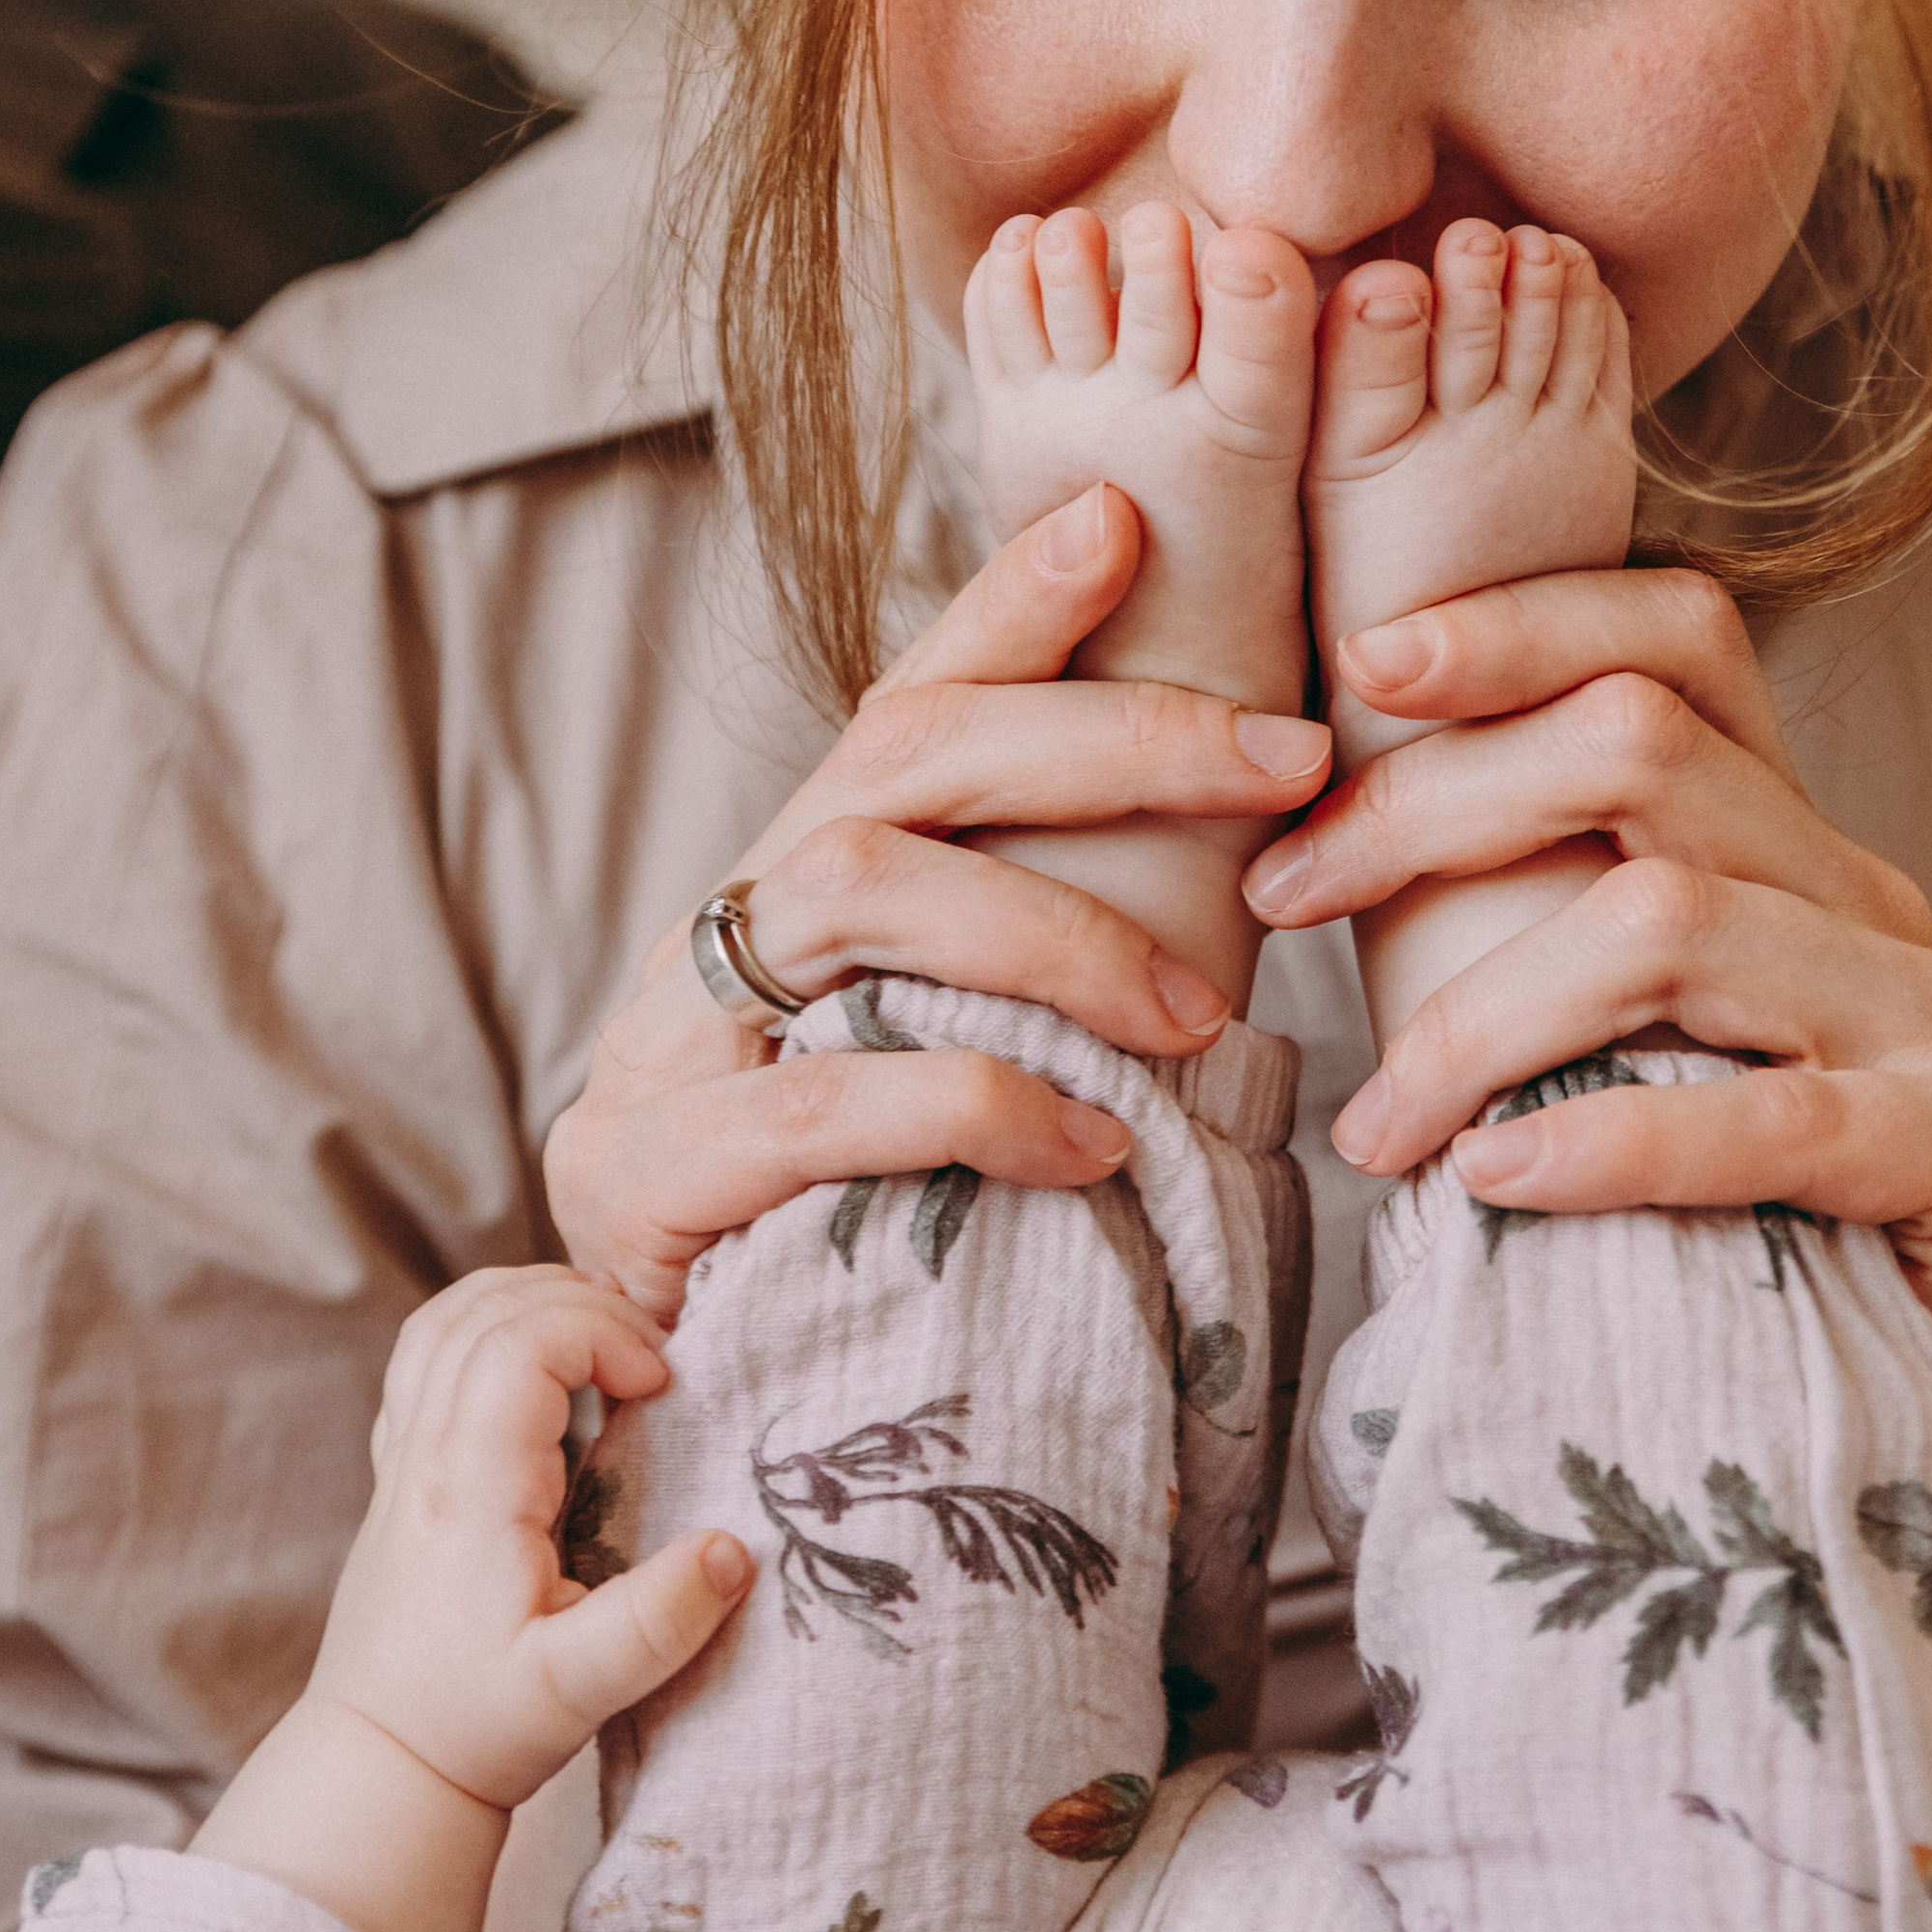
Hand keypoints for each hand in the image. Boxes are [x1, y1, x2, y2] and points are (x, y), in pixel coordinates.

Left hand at [191, 1267, 750, 1931]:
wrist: (378, 1770)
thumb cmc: (474, 1731)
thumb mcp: (578, 1693)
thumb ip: (658, 1622)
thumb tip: (735, 1547)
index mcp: (468, 1489)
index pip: (523, 1342)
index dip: (603, 1333)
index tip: (661, 1386)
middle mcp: (424, 1455)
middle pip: (487, 1307)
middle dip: (583, 1303)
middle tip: (650, 1357)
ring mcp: (402, 1457)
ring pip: (448, 1317)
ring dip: (532, 1299)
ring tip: (605, 1340)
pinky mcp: (399, 1471)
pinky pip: (429, 1351)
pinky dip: (490, 1322)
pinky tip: (542, 1364)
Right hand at [546, 484, 1329, 1313]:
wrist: (648, 1416)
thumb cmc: (835, 1225)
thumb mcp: (935, 1070)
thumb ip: (1034, 972)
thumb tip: (1239, 890)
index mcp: (800, 885)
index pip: (911, 702)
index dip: (1008, 604)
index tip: (1123, 515)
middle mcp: (728, 925)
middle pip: (903, 756)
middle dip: (1107, 736)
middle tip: (1283, 759)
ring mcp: (670, 1039)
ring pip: (860, 884)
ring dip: (1056, 932)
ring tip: (1198, 1016)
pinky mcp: (651, 1171)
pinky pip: (826, 1099)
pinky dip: (976, 1105)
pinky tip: (1088, 1149)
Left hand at [1242, 567, 1931, 1463]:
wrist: (1872, 1456)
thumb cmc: (1686, 1241)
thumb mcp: (1596, 1049)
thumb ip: (1513, 931)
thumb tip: (1286, 846)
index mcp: (1788, 841)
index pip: (1683, 636)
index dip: (1525, 622)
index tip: (1361, 661)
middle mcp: (1872, 895)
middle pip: (1639, 750)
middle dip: (1428, 806)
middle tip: (1282, 897)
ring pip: (1669, 920)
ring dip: (1479, 1015)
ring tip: (1376, 1126)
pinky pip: (1775, 1119)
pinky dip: (1613, 1140)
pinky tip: (1497, 1181)